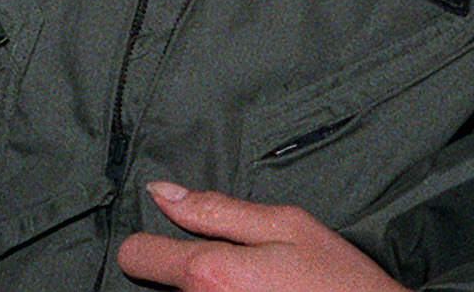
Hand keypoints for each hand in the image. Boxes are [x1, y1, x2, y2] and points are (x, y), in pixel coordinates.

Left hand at [116, 182, 405, 290]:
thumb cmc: (337, 281)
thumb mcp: (287, 226)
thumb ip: (217, 210)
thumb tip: (161, 192)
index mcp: (210, 273)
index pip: (136, 256)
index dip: (150, 244)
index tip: (170, 244)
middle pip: (161, 286)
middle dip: (188, 274)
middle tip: (237, 271)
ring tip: (253, 289)